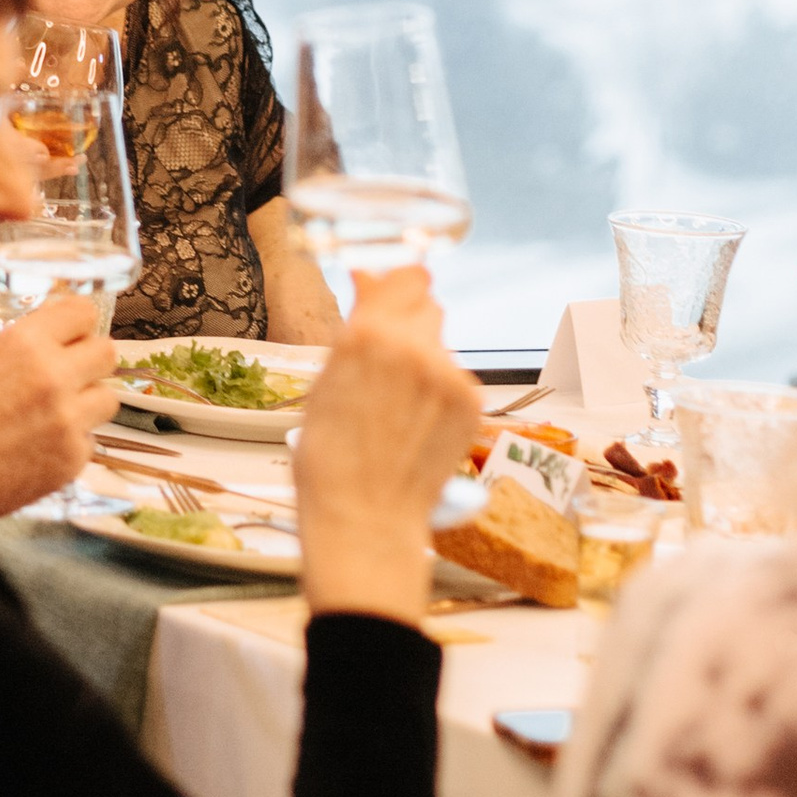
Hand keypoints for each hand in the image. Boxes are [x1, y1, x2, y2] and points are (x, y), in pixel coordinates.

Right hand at [0, 297, 118, 525]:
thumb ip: (17, 345)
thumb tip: (49, 337)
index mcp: (24, 343)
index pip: (84, 313)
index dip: (77, 324)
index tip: (72, 334)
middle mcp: (52, 377)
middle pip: (107, 352)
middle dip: (89, 361)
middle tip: (69, 374)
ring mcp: (66, 420)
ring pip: (107, 398)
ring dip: (86, 402)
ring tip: (53, 413)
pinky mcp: (70, 459)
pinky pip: (89, 440)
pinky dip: (70, 442)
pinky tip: (37, 446)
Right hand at [291, 264, 483, 625]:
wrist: (365, 520)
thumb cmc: (331, 460)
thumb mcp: (326, 382)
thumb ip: (356, 326)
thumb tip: (370, 278)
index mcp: (366, 335)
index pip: (406, 276)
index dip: (398, 287)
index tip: (390, 300)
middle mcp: (413, 346)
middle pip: (429, 305)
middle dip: (411, 323)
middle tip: (389, 363)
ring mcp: (448, 374)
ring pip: (443, 343)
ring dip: (426, 359)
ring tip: (399, 406)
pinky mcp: (470, 402)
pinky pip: (458, 377)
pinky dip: (441, 392)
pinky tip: (417, 423)